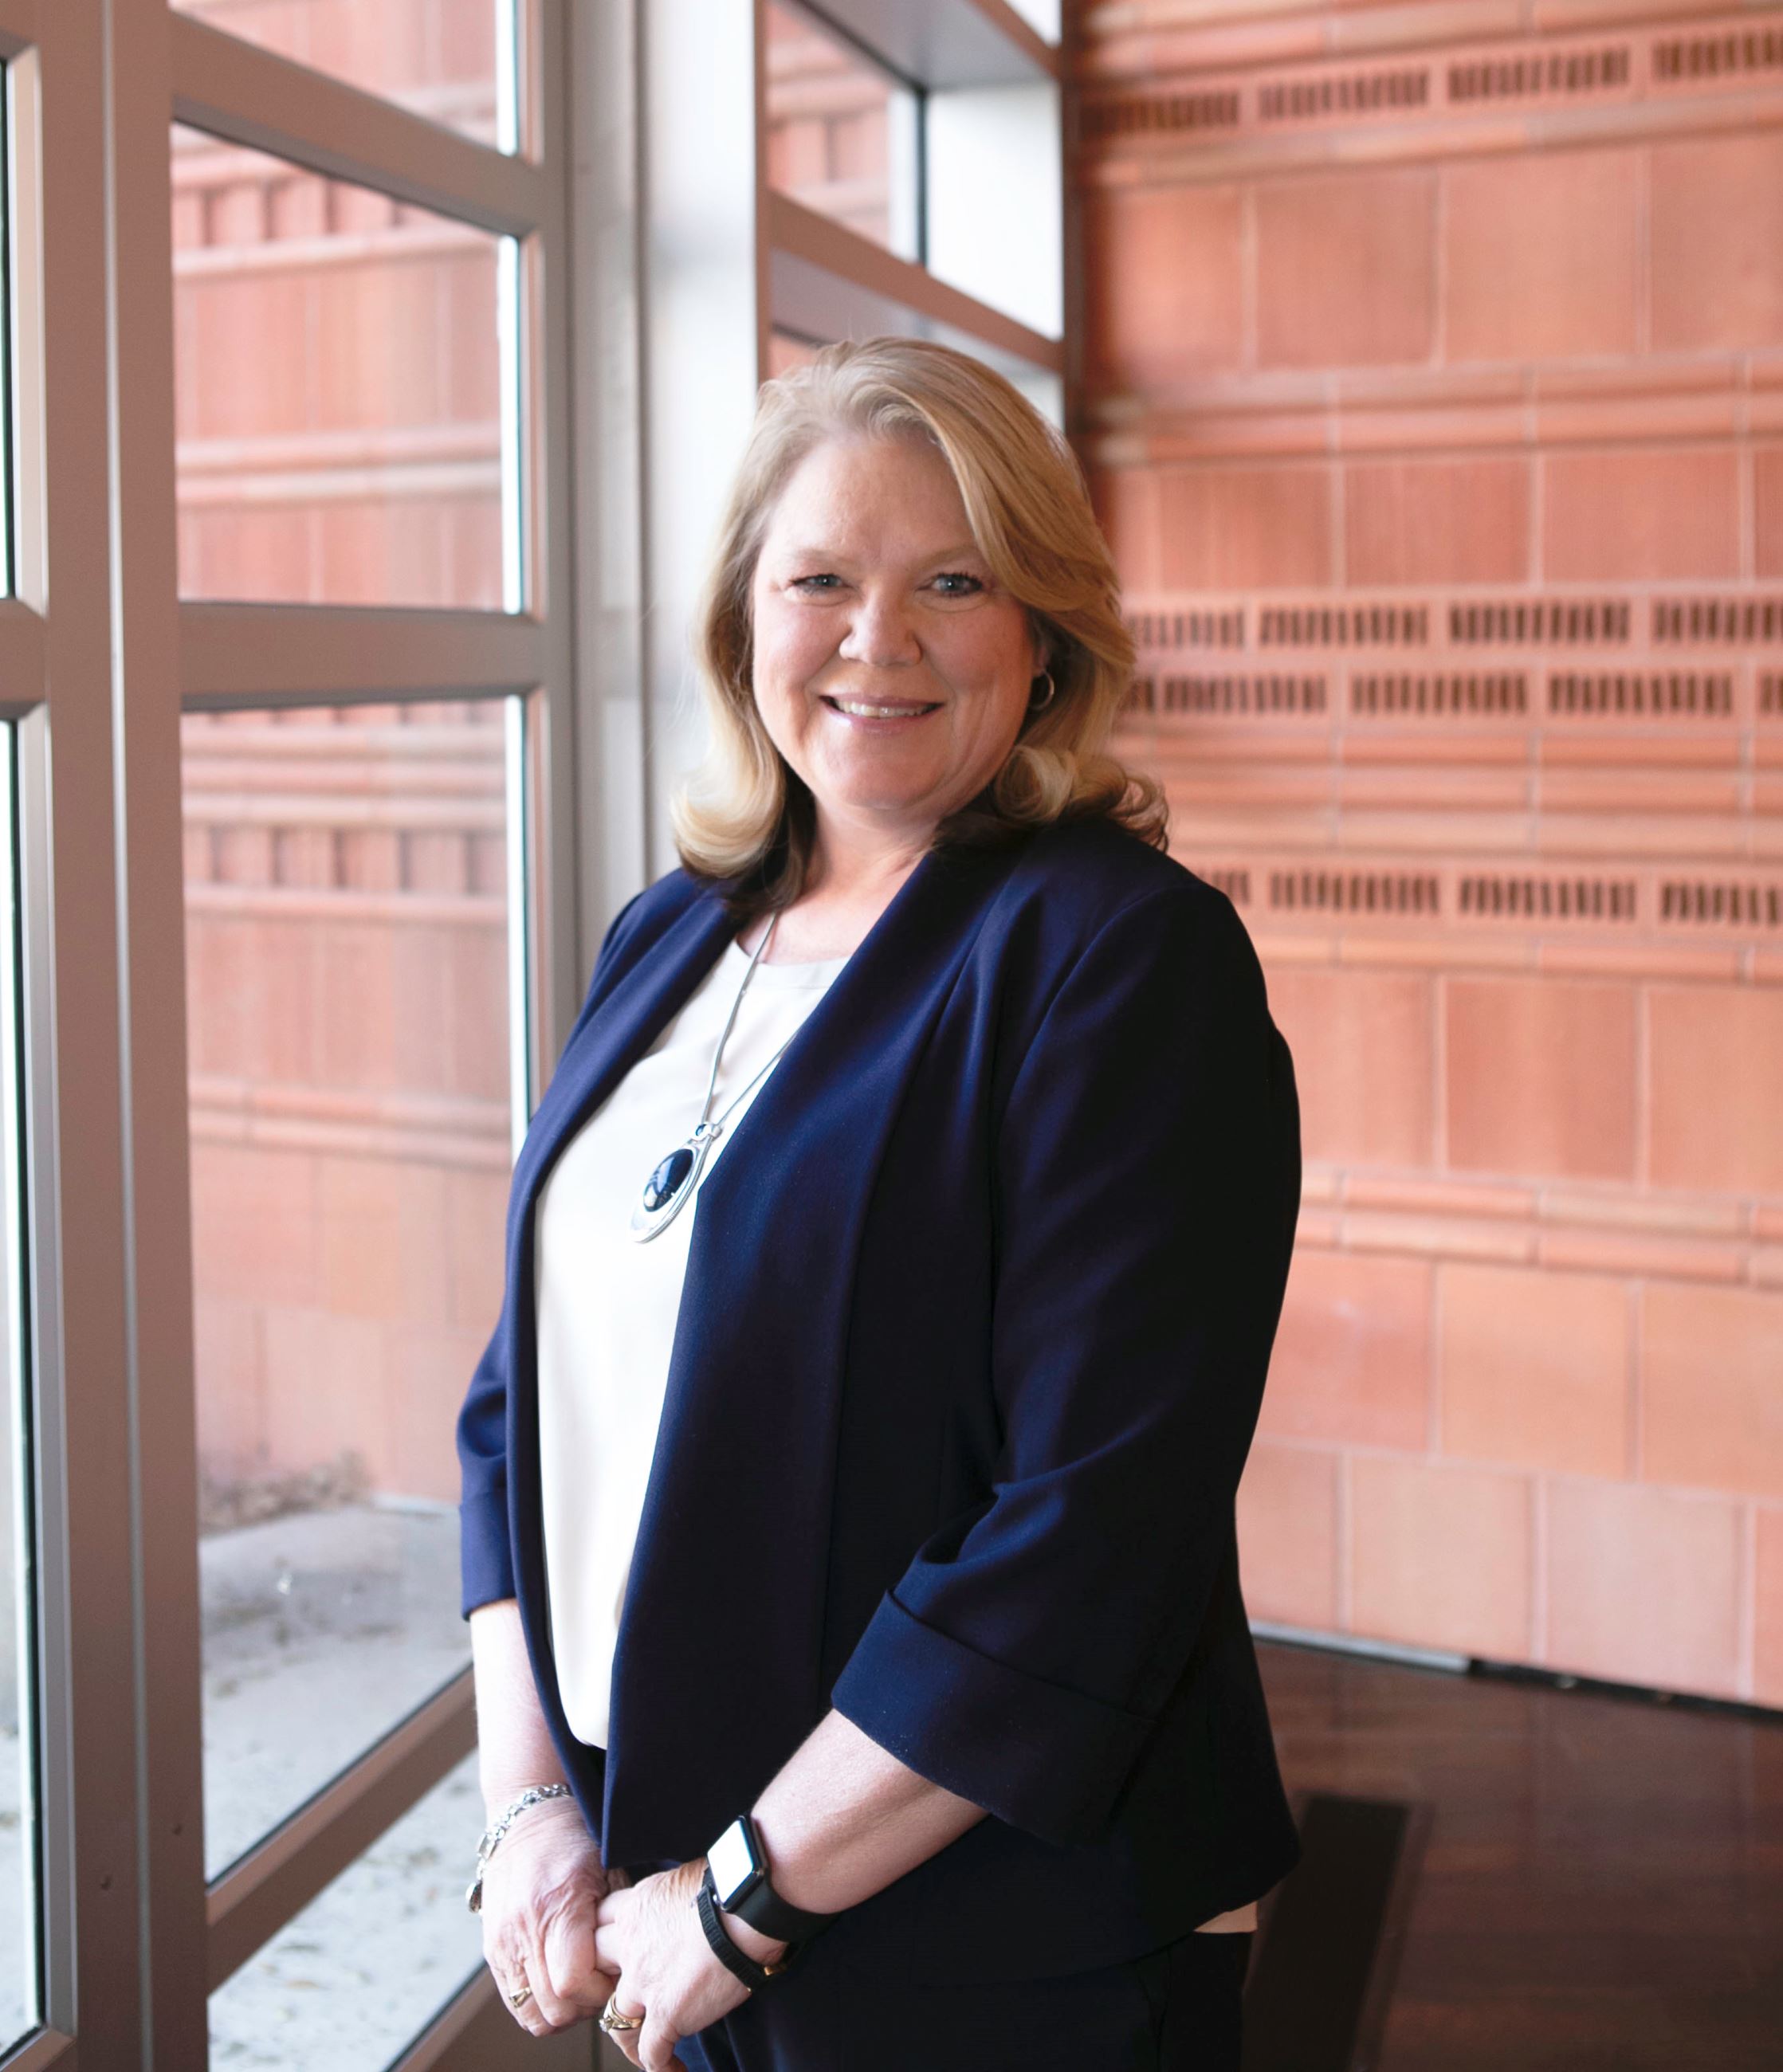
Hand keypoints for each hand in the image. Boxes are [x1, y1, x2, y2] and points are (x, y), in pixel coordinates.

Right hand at [480, 1797, 625, 2036]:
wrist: (527, 1822)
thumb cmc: (576, 1843)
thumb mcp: (608, 1871)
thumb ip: (615, 1922)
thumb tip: (628, 1967)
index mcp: (558, 1906)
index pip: (572, 1982)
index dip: (599, 1992)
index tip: (613, 1978)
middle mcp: (524, 1929)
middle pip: (553, 2007)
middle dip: (584, 2007)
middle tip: (601, 1986)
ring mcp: (503, 1943)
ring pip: (531, 2014)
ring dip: (560, 2012)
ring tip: (580, 1988)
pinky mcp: (492, 1950)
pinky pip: (514, 2003)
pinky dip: (537, 2006)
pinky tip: (557, 1985)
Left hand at [594, 1859, 775, 2070]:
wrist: (747, 1908)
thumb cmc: (730, 1885)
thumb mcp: (685, 1880)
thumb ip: (671, 1902)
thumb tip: (686, 1909)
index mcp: (636, 1907)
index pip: (599, 1924)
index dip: (605, 1940)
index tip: (617, 1952)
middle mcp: (630, 1944)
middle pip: (593, 1969)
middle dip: (603, 1983)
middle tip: (627, 1997)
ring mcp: (643, 1982)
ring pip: (616, 2018)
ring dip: (628, 2033)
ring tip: (643, 2044)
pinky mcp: (666, 2014)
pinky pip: (650, 2052)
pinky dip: (661, 2065)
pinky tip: (674, 2069)